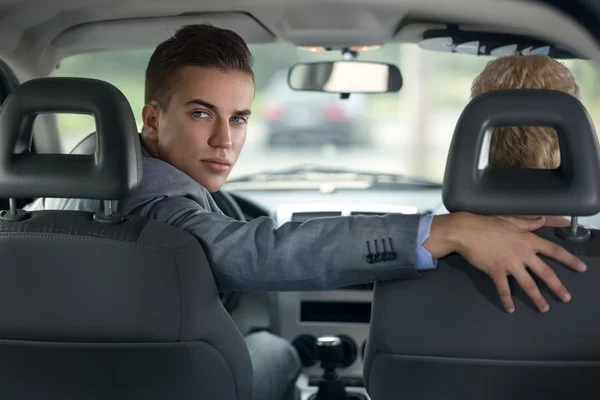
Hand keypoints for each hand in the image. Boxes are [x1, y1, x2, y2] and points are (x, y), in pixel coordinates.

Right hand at [424, 212, 586, 312]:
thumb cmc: (486, 223)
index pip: (554, 251)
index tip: (581, 268)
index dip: (569, 260)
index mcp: (528, 240)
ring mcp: (509, 263)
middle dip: (557, 287)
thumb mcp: (509, 221)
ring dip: (537, 298)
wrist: (466, 231)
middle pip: (545, 273)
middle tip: (566, 298)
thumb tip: (541, 221)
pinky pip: (504, 288)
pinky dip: (507, 300)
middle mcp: (522, 253)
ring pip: (528, 284)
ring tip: (544, 308)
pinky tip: (510, 308)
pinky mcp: (496, 271)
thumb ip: (527, 224)